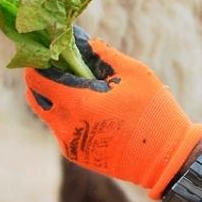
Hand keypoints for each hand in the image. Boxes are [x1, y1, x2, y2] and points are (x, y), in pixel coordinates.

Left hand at [24, 27, 201, 199]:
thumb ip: (104, 55)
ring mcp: (70, 144)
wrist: (165, 160)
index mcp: (76, 104)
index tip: (51, 51)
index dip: (39, 61)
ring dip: (57, 97)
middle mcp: (66, 127)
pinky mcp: (78, 155)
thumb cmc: (153, 112)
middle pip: (36, 97)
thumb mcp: (134, 74)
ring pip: (48, 114)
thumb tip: (85, 41)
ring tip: (82, 85)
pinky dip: (68, 114)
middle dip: (43, 78)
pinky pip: (62, 129)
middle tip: (63, 65)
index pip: (37, 79)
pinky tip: (91, 106)